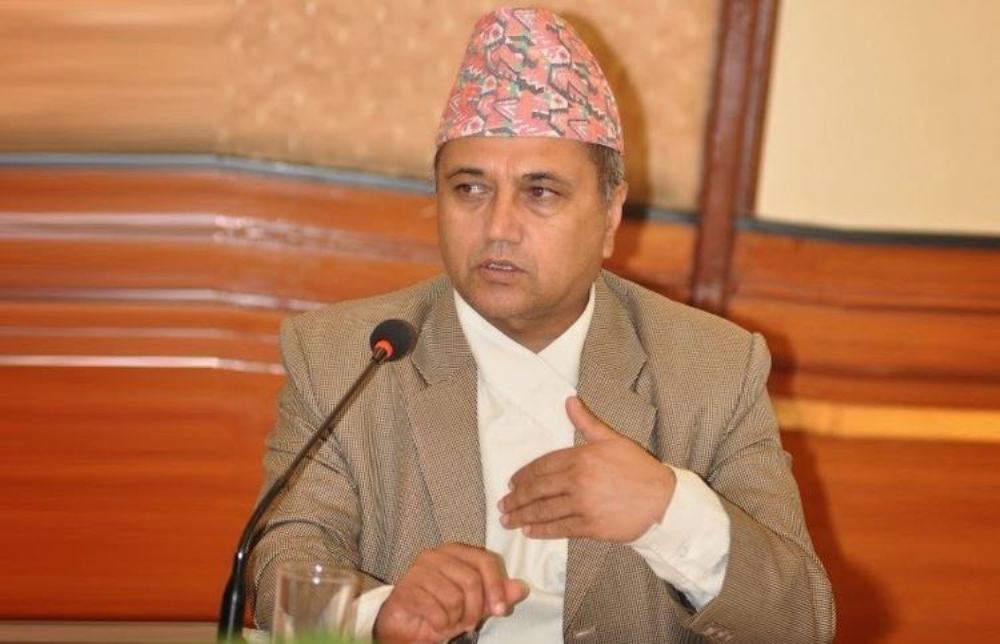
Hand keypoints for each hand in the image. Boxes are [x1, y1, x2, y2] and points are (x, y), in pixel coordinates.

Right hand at [373, 543, 527, 643]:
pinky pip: (436, 610)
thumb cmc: (441, 610)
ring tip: (448, 621)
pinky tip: (435, 624)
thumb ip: (496, 595)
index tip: (501, 610)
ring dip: (455, 619)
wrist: (405, 625)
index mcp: (455, 551)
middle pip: (471, 580)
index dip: (496, 587)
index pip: (485, 560)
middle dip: (475, 609)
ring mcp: (419, 570)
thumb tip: (522, 588)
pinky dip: (440, 624)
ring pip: (454, 597)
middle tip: (468, 623)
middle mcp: (436, 554)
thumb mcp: (475, 605)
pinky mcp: (406, 589)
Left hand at [499, 396, 674, 541]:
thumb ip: (587, 422)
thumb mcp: (613, 439)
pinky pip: (560, 529)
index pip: (543, 465)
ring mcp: (583, 506)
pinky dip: (542, 531)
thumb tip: (569, 400)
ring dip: (523, 516)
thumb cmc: (639, 468)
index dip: (524, 475)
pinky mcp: (590, 527)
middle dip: (516, 498)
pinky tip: (530, 532)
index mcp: (581, 457)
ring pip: (544, 511)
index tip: (512, 483)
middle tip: (503, 504)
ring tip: (508, 520)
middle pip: (538, 490)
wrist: (662, 501)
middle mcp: (578, 481)